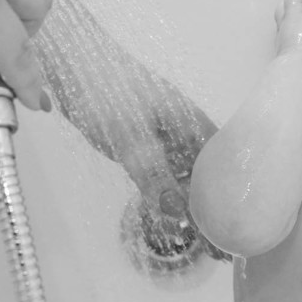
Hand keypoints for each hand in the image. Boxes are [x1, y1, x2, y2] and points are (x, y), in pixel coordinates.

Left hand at [91, 80, 226, 260]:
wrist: (68, 53)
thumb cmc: (102, 88)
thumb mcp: (129, 138)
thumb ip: (154, 176)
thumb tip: (178, 213)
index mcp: (192, 124)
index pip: (223, 173)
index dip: (230, 206)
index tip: (232, 238)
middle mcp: (185, 127)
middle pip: (210, 175)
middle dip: (216, 211)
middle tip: (219, 249)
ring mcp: (164, 129)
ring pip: (189, 172)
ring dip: (194, 203)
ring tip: (200, 236)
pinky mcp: (144, 133)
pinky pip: (168, 167)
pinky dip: (172, 190)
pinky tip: (170, 207)